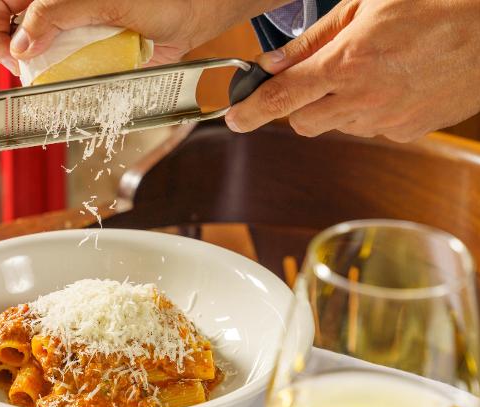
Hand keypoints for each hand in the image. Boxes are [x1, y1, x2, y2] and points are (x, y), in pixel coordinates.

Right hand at [0, 0, 287, 73]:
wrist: (195, 15)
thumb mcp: (104, 0)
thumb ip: (57, 13)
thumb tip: (20, 42)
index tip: (8, 50)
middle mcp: (55, 3)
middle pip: (8, 24)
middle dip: (8, 46)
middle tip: (23, 67)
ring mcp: (68, 25)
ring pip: (30, 48)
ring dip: (33, 65)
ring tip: (43, 75)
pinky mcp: (83, 47)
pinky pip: (58, 65)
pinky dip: (56, 76)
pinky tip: (62, 79)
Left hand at [226, 0, 479, 141]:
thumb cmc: (434, 2)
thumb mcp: (365, 4)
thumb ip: (314, 38)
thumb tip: (275, 62)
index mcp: (348, 63)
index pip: (282, 98)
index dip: (251, 111)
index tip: (234, 118)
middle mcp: (364, 98)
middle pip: (302, 122)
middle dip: (298, 104)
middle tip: (317, 77)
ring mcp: (388, 119)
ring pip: (337, 126)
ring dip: (337, 107)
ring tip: (369, 70)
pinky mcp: (409, 130)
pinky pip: (372, 128)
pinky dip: (369, 111)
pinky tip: (392, 83)